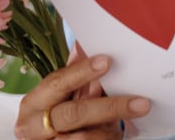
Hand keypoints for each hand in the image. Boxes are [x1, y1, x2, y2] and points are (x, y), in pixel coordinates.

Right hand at [13, 45, 149, 139]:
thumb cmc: (49, 118)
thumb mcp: (55, 98)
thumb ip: (71, 77)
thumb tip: (83, 45)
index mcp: (32, 103)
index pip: (57, 83)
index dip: (81, 72)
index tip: (107, 61)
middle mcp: (34, 126)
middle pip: (73, 114)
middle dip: (109, 107)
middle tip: (141, 103)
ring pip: (84, 138)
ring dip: (110, 129)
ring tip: (127, 122)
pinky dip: (107, 139)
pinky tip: (116, 133)